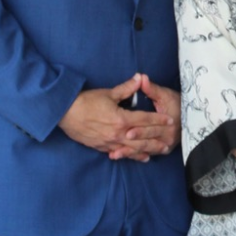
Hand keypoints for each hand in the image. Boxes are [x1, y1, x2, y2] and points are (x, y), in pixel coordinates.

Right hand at [57, 74, 173, 161]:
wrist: (65, 114)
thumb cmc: (86, 101)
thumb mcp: (109, 93)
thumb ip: (127, 88)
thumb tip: (140, 78)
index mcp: (121, 118)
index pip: (145, 119)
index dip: (159, 120)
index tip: (170, 121)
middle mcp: (117, 133)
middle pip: (142, 138)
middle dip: (156, 140)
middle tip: (169, 143)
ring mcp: (109, 142)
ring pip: (132, 148)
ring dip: (146, 150)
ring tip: (158, 153)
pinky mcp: (102, 147)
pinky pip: (120, 153)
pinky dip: (131, 155)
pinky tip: (139, 157)